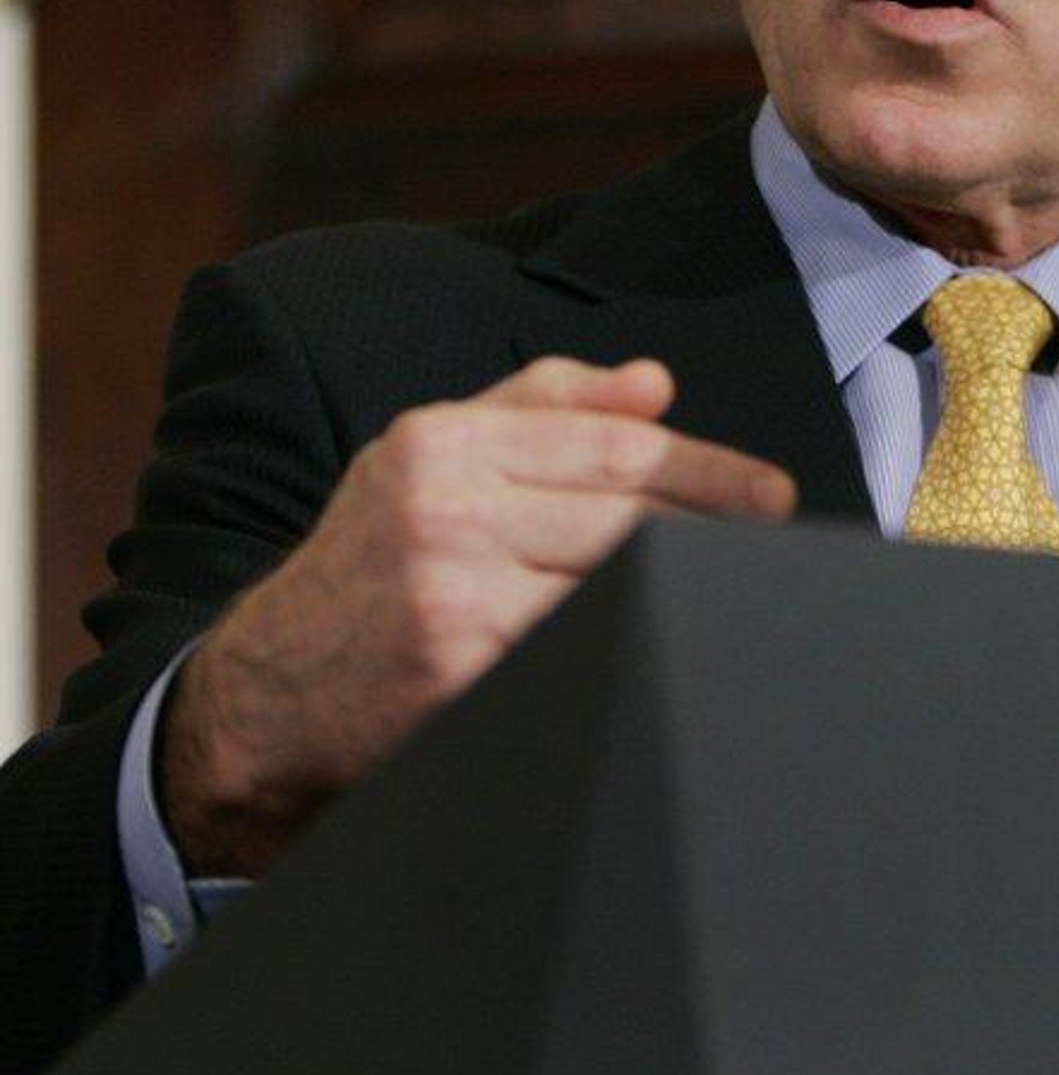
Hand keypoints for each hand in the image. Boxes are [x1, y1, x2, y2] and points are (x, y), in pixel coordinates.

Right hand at [158, 356, 795, 875]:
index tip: (772, 492)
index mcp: (442, 442)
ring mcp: (450, 599)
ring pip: (615, 584)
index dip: (708, 469)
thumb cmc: (373, 557)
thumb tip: (656, 385)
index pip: (612, 446)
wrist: (266, 689)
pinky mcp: (460, 679)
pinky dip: (637, 642)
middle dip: (717, 527)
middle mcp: (443, 511)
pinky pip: (582, 652)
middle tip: (775, 541)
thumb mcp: (435, 455)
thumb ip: (544, 406)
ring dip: (690, 587)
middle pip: (626, 513)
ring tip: (742, 587)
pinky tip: (678, 640)